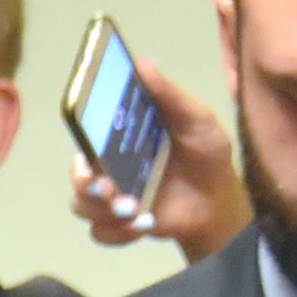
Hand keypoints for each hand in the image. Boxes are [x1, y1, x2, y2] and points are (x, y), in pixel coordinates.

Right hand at [70, 58, 247, 261]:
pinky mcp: (120, 225)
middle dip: (86, 183)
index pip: (86, 130)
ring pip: (81, 205)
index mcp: (119, 136)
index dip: (79, 133)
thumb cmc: (204, 152)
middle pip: (77, 174)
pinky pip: (100, 233)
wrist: (218, 198)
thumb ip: (170, 94)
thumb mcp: (195, 118)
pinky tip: (143, 225)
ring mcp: (112, 196)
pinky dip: (117, 233)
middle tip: (106, 187)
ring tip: (134, 211)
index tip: (87, 136)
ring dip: (102, 210)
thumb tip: (143, 62)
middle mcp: (108, 165)